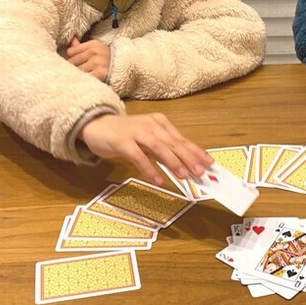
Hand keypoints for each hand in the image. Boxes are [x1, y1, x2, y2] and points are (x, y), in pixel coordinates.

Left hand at [66, 36, 110, 81]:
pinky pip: (85, 77)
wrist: (127, 67)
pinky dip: (84, 80)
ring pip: (77, 70)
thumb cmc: (108, 59)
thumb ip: (82, 47)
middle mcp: (94, 52)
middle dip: (73, 68)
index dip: (71, 59)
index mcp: (92, 44)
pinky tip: (86, 82)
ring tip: (81, 78)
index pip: (70, 51)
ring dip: (78, 75)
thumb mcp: (97, 49)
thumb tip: (72, 38)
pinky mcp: (100, 73)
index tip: (75, 64)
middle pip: (72, 61)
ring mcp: (97, 62)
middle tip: (76, 73)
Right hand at [78, 113, 212, 183]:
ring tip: (184, 175)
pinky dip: (149, 169)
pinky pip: (138, 156)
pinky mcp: (122, 141)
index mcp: (160, 124)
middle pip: (173, 143)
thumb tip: (185, 166)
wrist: (96, 125)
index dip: (196, 152)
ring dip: (173, 162)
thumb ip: (164, 151)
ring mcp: (136, 132)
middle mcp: (151, 125)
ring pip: (159, 147)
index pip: (182, 139)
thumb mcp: (148, 140)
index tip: (209, 163)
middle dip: (189, 158)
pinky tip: (157, 180)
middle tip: (200, 172)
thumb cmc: (125, 135)